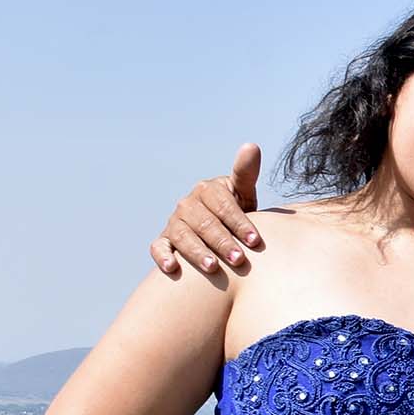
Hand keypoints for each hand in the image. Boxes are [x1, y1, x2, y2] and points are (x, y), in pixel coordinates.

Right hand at [150, 143, 263, 275]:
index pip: (223, 205)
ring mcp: (175, 222)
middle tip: (239, 259)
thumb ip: (245, 173)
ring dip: (197, 252)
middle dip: (222, 241)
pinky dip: (162, 256)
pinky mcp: (165, 240)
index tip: (255, 240)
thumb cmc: (235, 211)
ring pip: (183, 236)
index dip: (239, 222)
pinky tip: (172, 269)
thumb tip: (251, 145)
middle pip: (204, 223)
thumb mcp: (242, 192)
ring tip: (213, 267)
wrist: (220, 228)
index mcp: (208, 190)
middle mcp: (187, 204)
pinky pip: (159, 247)